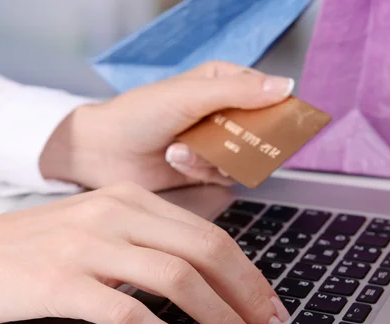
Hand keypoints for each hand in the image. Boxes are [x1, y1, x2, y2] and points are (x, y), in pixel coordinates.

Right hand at [0, 183, 290, 323]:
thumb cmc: (31, 246)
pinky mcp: (60, 281)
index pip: (210, 235)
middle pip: (205, 253)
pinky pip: (129, 311)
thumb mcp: (97, 228)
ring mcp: (87, 246)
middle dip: (248, 297)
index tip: (270, 307)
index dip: (249, 275)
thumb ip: (145, 243)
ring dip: (220, 318)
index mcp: (130, 199)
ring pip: (176, 279)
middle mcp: (115, 214)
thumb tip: (204, 280)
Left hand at [40, 62, 294, 190]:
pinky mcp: (206, 167)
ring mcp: (216, 141)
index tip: (266, 128)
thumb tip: (286, 86)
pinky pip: (225, 176)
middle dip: (235, 143)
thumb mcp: (188, 96)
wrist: (103, 152)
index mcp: (223, 82)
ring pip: (244, 157)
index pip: (268, 94)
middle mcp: (224, 111)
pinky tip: (176, 160)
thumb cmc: (138, 114)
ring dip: (211, 158)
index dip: (273, 112)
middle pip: (261, 131)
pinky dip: (201, 170)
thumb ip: (238, 92)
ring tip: (178, 150)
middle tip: (211, 143)